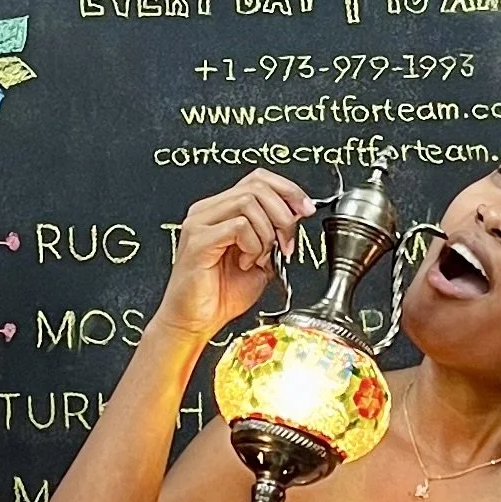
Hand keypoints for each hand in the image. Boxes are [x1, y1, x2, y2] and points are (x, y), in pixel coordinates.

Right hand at [155, 173, 314, 350]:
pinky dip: (252, 245)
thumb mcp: (260, 258)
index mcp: (220, 211)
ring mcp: (199, 223)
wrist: (195, 322)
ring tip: (259, 258)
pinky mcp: (198, 241)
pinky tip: (245, 263)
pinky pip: (238, 226)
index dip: (287, 190)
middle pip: (256, 186)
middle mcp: (207, 211)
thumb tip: (296, 213)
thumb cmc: (220, 296)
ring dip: (266, 233)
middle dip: (283, 214)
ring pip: (248, 203)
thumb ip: (274, 234)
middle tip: (286, 243)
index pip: (257, 179)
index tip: (305, 209)